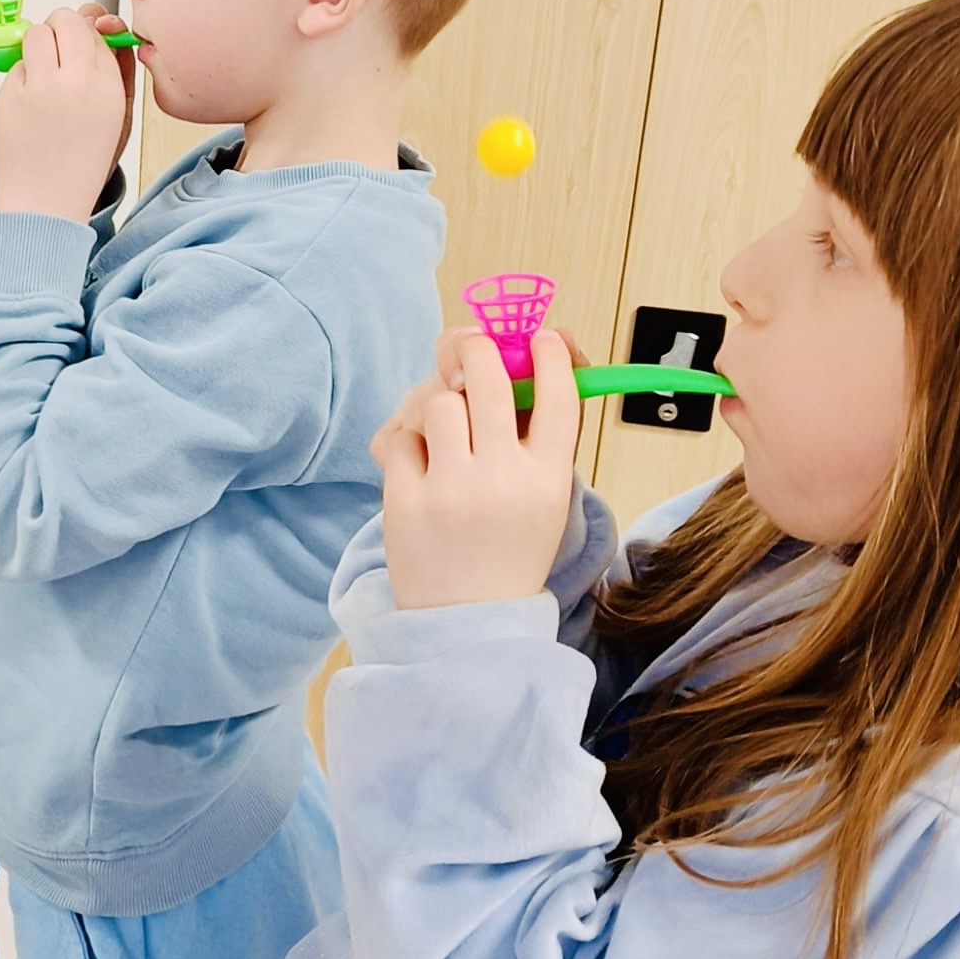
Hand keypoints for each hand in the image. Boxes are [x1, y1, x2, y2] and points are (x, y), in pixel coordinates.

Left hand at [0, 6, 130, 219]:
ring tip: (42, 79)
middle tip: (56, 53)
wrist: (48, 198)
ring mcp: (42, 87)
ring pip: (37, 34)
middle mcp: (78, 81)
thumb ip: (113, 67)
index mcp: (109, 86)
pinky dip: (21, 77)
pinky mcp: (13, 95)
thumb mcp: (115, 114)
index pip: (97, 29)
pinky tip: (29, 106)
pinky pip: (16, 65)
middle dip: (59, 28)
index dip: (86, 31)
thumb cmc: (81, 159)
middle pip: (66, 20)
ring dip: (37, 47)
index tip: (80, 42)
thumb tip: (99, 25)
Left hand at [373, 329, 579, 610]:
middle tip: (471, 346)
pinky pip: (400, 437)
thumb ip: (537, 437)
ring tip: (446, 429)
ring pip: (439, 401)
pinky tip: (421, 463)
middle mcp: (503, 479)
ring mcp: (451, 490)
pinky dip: (407, 443)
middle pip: (489, 378)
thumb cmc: (507, 549)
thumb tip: (525, 357)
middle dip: (477, 349)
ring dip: (440, 403)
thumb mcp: (544, 499)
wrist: (465, 620)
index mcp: (548, 478)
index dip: (550, 355)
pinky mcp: (406, 500)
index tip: (541, 338)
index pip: (559, 396)